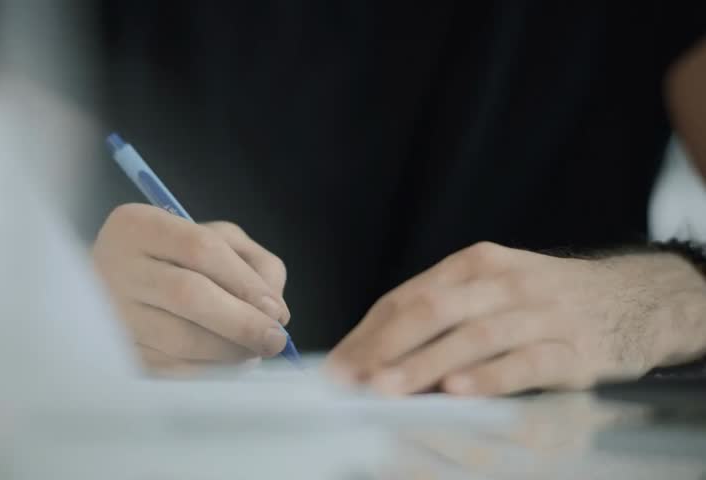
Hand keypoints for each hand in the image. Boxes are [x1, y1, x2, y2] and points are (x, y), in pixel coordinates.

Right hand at [92, 204, 289, 373]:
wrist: (108, 289)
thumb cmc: (175, 261)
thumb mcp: (215, 241)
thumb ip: (255, 264)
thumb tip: (274, 311)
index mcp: (139, 226)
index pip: (201, 249)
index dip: (246, 283)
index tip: (277, 311)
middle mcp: (115, 266)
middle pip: (188, 294)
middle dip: (242, 323)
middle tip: (275, 341)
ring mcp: (109, 312)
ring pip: (179, 338)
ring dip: (228, 351)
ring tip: (252, 353)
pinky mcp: (112, 352)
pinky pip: (169, 369)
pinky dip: (206, 371)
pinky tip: (223, 365)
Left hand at [327, 242, 705, 395]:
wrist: (634, 298)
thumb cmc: (546, 299)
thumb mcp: (493, 288)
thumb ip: (444, 314)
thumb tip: (378, 355)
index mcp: (475, 264)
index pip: (408, 298)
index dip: (368, 333)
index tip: (339, 365)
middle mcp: (503, 282)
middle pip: (432, 311)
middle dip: (384, 348)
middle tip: (352, 380)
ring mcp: (539, 314)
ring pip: (473, 337)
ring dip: (425, 364)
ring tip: (388, 388)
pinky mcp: (572, 349)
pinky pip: (524, 363)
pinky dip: (489, 377)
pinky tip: (458, 392)